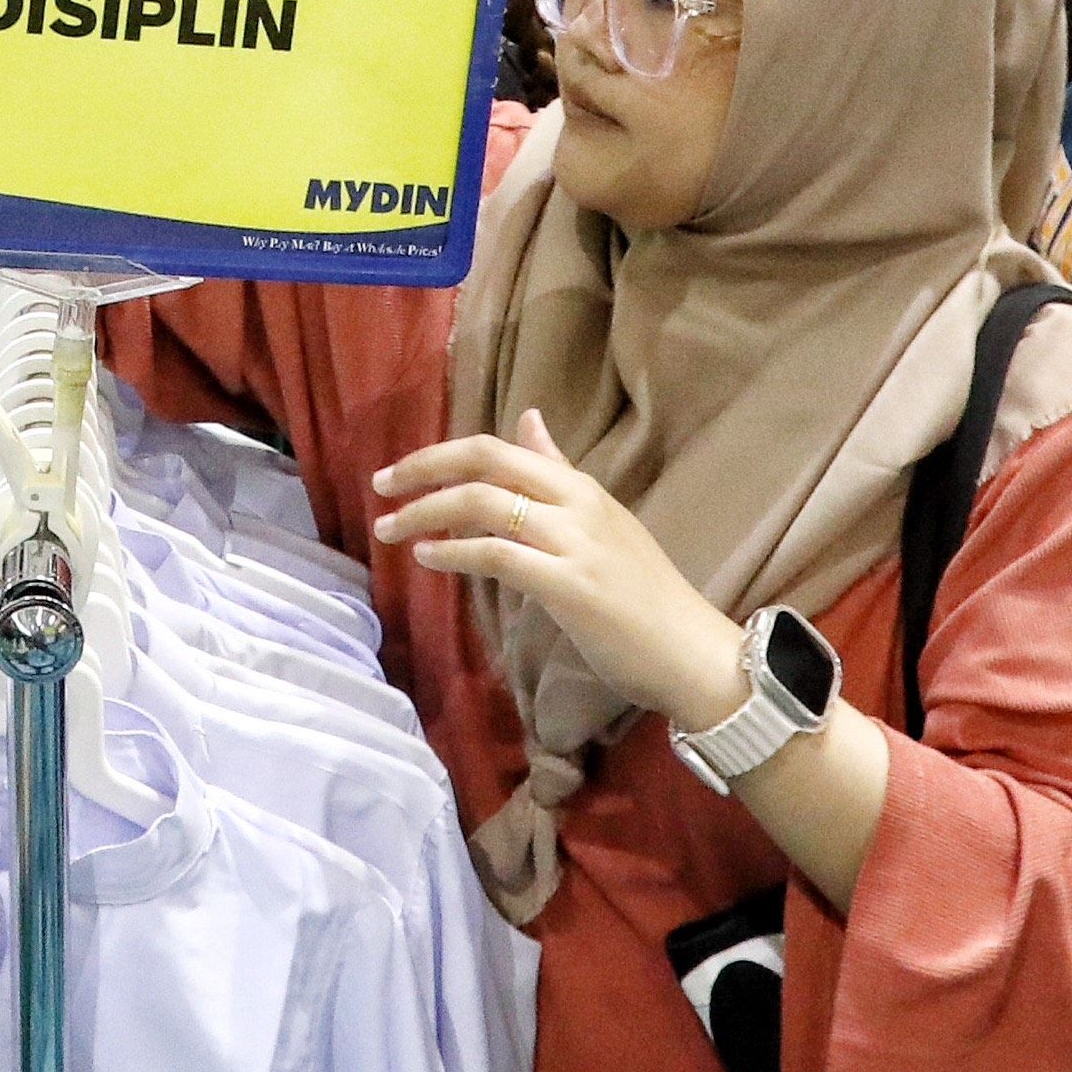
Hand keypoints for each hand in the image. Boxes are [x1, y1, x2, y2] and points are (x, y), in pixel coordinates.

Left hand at [369, 409, 748, 729]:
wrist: (691, 651)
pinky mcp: (570, 585)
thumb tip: (528, 420)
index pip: (500, 449)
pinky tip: (428, 559)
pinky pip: (499, 555)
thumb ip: (558, 474)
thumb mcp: (601, 522)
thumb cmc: (643, 595)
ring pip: (484, 504)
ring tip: (391, 530)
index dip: (441, 454)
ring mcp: (575, 543)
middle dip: (424, 469)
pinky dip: (455, 552)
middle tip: (381, 487)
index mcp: (581, 487)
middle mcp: (577, 504)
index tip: (400, 472)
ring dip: (425, 514)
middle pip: (487, 462)